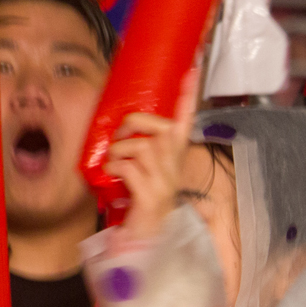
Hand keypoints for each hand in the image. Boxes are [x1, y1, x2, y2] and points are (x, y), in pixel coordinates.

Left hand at [104, 66, 200, 238]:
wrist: (146, 237)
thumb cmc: (142, 200)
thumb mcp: (145, 168)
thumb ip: (142, 149)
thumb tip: (121, 129)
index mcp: (175, 157)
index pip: (186, 120)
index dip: (188, 95)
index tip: (192, 69)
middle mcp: (175, 167)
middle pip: (158, 130)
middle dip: (133, 126)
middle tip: (119, 136)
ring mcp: (165, 182)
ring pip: (141, 147)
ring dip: (119, 151)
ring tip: (114, 163)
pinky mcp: (151, 196)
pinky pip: (129, 168)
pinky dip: (114, 168)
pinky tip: (113, 176)